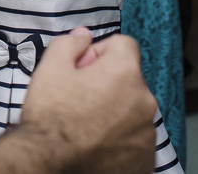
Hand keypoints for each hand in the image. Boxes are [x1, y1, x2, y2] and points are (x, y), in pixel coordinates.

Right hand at [17, 29, 156, 172]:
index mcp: (124, 72)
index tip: (83, 68)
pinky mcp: (146, 159)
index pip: (123, 44)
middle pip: (128, 79)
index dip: (99, 52)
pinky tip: (95, 143)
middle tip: (79, 98)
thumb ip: (70, 43)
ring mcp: (147, 132)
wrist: (51, 165)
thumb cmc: (50, 118)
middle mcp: (144, 100)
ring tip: (85, 124)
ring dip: (115, 111)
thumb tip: (83, 36)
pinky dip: (120, 138)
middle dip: (107, 83)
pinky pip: (135, 138)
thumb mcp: (50, 68)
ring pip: (132, 109)